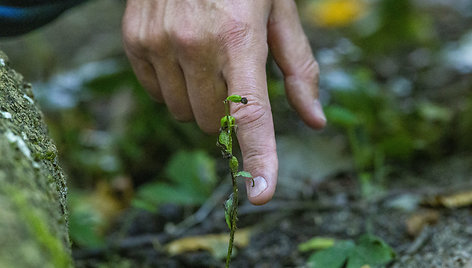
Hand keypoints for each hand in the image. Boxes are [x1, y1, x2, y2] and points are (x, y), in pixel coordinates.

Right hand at [122, 0, 325, 204]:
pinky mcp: (135, 40)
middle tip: (232, 80)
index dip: (259, 159)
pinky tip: (181, 56)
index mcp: (240, 39)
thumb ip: (300, 69)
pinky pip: (155, 94)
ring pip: (181, 113)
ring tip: (207, 62)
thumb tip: (315, 121)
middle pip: (212, 122)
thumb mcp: (281, 13)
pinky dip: (172, 87)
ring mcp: (159, 42)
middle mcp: (195, 44)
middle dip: (226, 114)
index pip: (251, 115)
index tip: (261, 194)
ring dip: (199, 102)